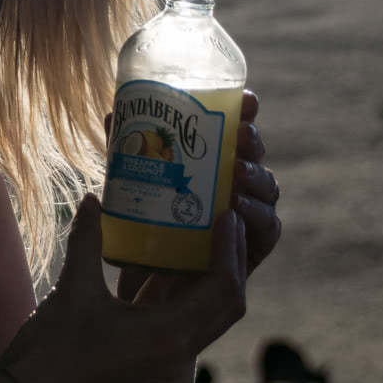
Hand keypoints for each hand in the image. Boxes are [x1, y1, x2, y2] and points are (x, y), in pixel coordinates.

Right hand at [0, 194, 248, 382]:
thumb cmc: (52, 346)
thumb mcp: (73, 287)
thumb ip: (87, 239)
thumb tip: (93, 200)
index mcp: (167, 335)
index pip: (221, 290)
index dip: (230, 251)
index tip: (227, 216)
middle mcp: (178, 353)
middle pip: (228, 306)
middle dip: (234, 263)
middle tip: (228, 222)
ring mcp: (168, 362)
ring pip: (214, 319)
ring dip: (218, 281)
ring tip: (211, 240)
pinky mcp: (155, 363)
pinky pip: (192, 326)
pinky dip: (196, 297)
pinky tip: (178, 269)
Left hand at [107, 90, 280, 299]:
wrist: (148, 283)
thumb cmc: (145, 227)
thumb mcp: (133, 185)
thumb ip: (125, 153)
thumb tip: (115, 113)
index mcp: (216, 162)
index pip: (238, 130)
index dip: (246, 112)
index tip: (246, 99)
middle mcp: (237, 184)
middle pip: (255, 155)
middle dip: (253, 140)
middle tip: (240, 134)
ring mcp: (249, 215)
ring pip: (267, 188)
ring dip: (256, 176)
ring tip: (237, 171)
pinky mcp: (254, 247)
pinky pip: (267, 228)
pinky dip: (257, 215)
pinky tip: (238, 207)